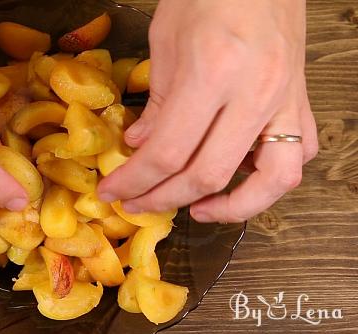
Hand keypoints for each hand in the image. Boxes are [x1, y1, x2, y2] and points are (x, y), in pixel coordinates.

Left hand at [98, 0, 317, 222]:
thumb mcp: (164, 41)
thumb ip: (155, 101)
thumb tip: (141, 146)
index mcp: (212, 74)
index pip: (169, 152)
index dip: (135, 181)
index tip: (113, 192)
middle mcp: (254, 94)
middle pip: (209, 175)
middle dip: (164, 199)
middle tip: (138, 204)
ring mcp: (285, 99)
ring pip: (272, 181)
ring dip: (232, 207)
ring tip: (197, 210)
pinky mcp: (301, 99)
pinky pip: (297, 154)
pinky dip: (268, 179)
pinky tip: (238, 178)